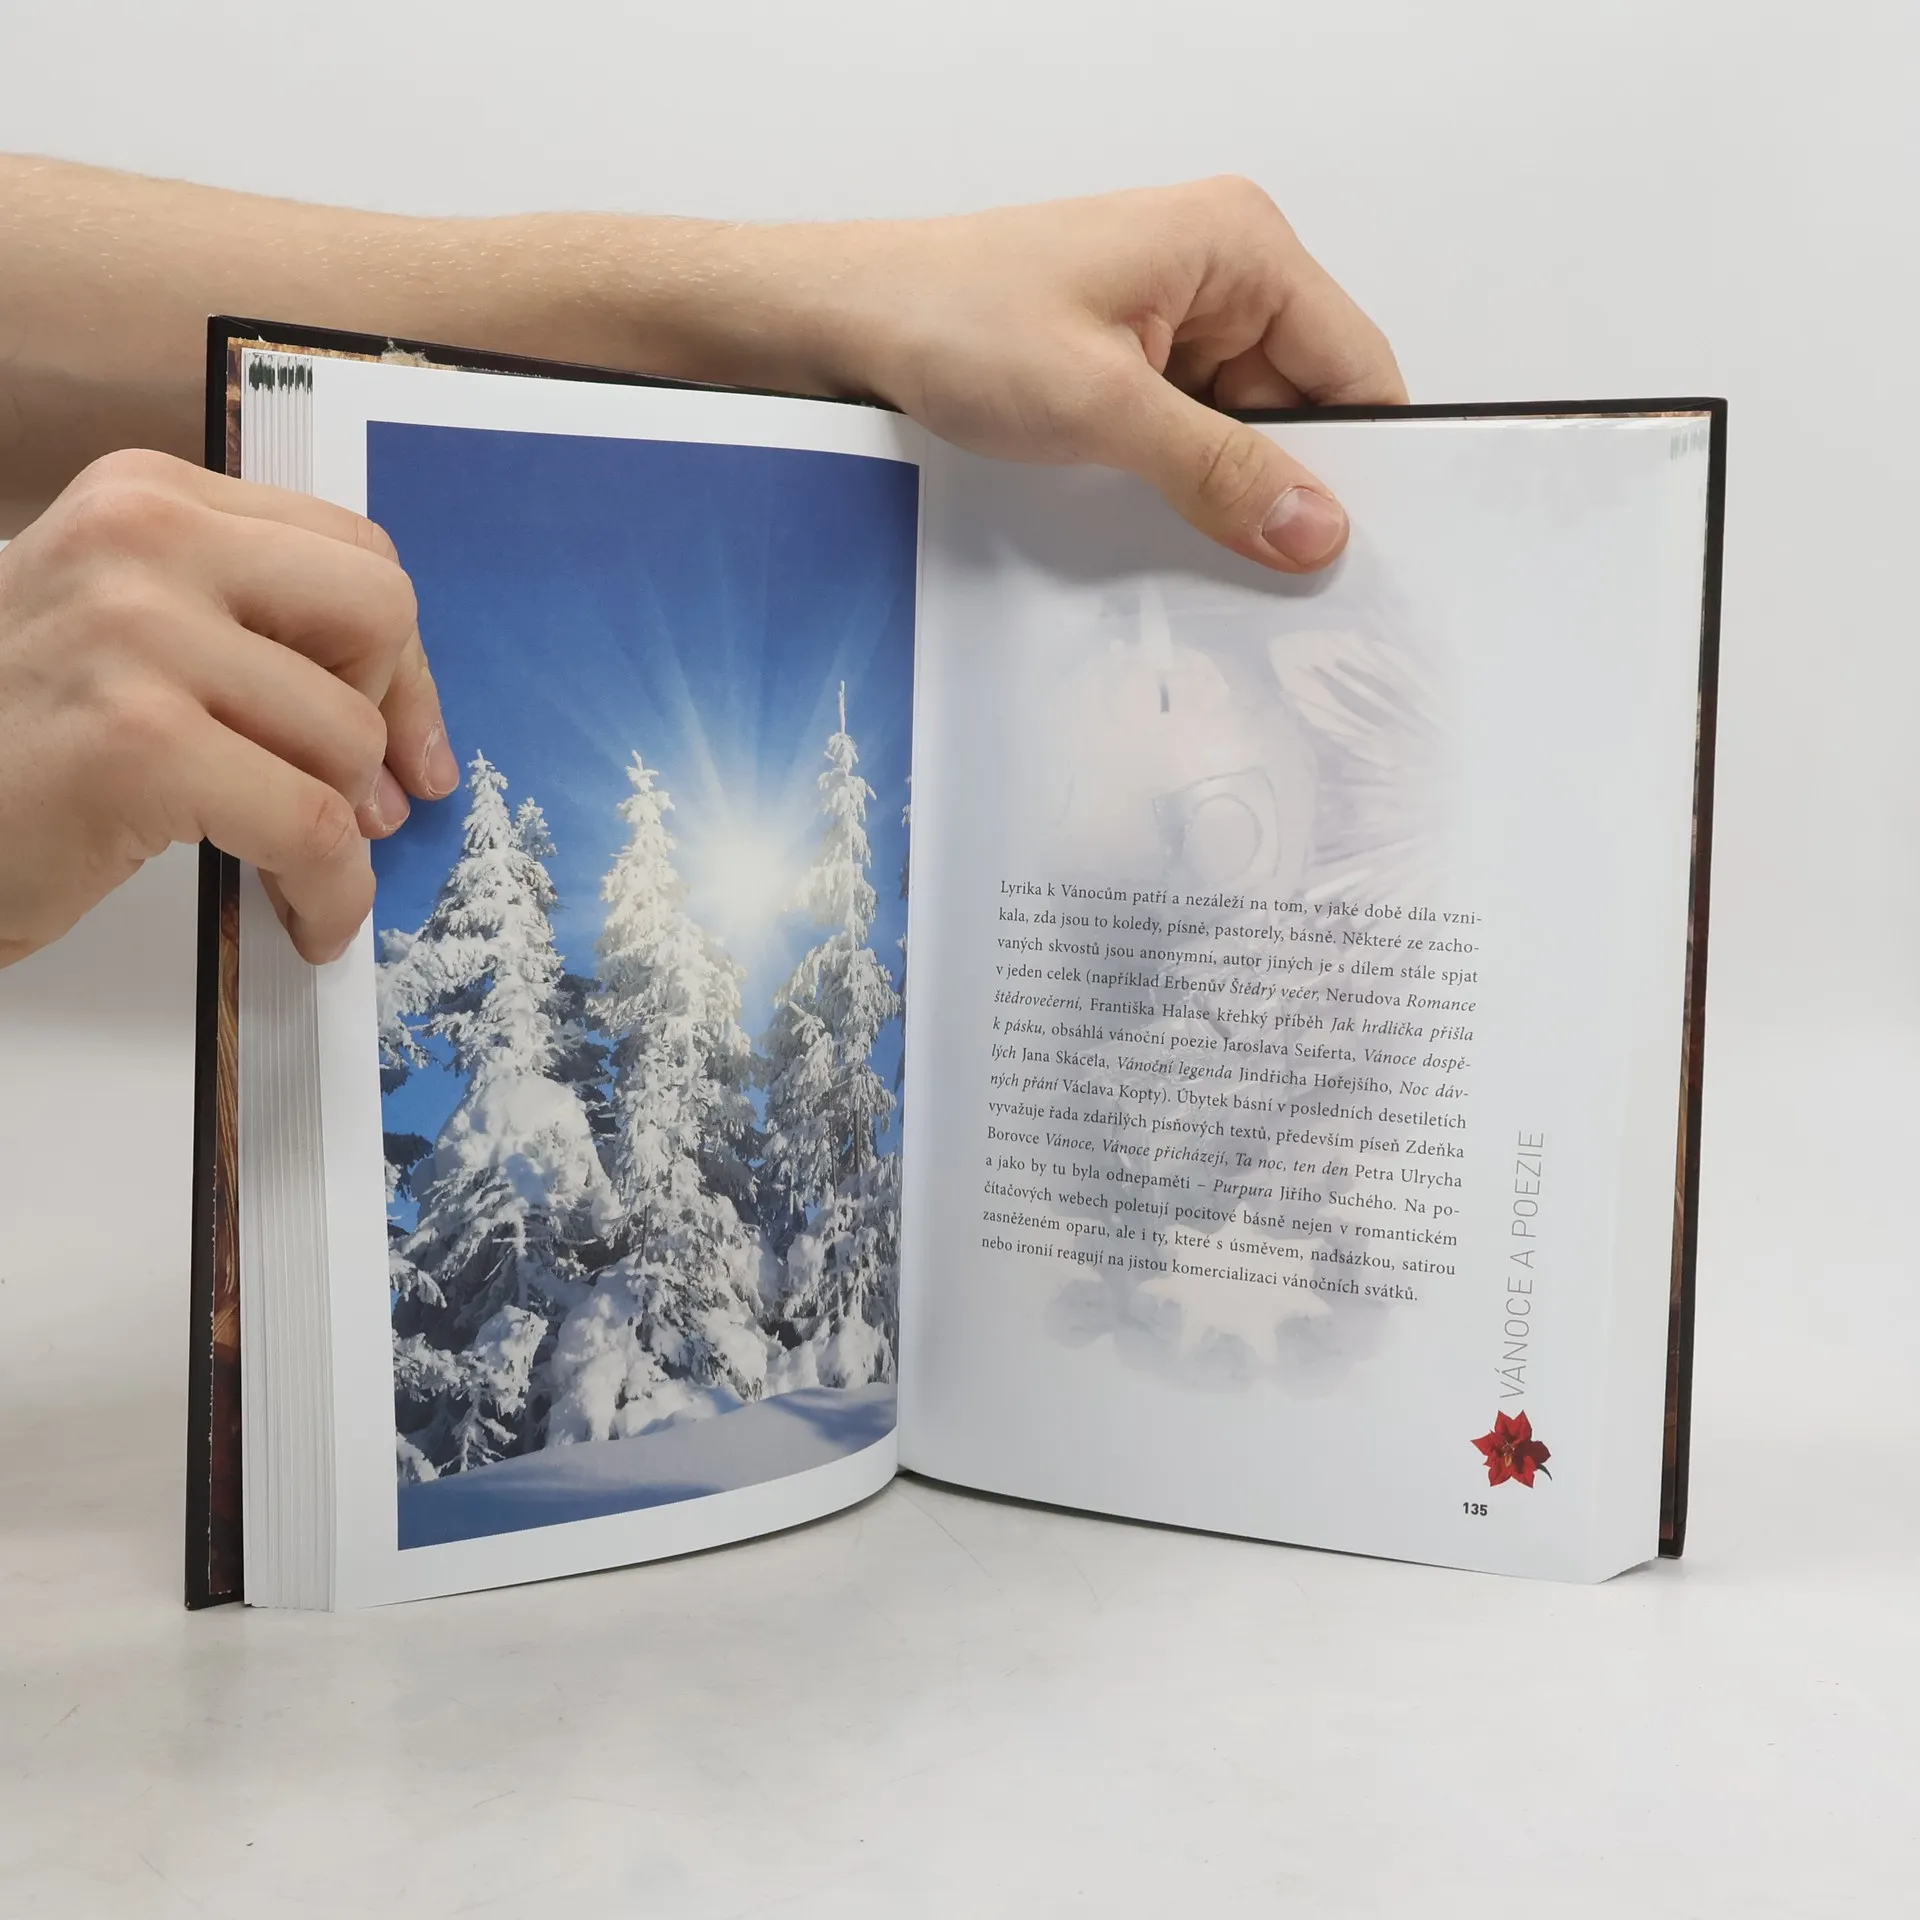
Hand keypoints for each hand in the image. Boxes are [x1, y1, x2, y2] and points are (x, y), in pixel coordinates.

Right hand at [0, 450, 455, 966]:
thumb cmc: (20, 742)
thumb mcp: (134, 638)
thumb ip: (254, 640)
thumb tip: (409, 732)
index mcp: (148, 498)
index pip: (357, 555)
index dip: (395, 660)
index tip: (402, 740)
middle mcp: (142, 539)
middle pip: (377, 614)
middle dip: (387, 718)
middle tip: (356, 792)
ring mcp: (135, 634)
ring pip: (346, 736)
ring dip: (341, 827)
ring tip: (294, 863)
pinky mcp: (136, 744)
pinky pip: (311, 829)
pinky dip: (330, 892)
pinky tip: (310, 920)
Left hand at [825, 177, 1404, 572]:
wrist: (849, 323)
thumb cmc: (954, 320)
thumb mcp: (1102, 407)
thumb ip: (1218, 472)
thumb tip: (1315, 526)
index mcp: (1239, 246)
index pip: (1356, 366)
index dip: (1365, 461)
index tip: (1356, 548)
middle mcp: (1220, 274)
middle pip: (1306, 406)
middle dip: (1288, 486)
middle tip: (1275, 571)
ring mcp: (1176, 319)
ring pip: (1247, 431)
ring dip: (1226, 490)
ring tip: (1194, 540)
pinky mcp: (1135, 362)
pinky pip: (1193, 436)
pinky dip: (1184, 483)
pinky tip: (1159, 519)